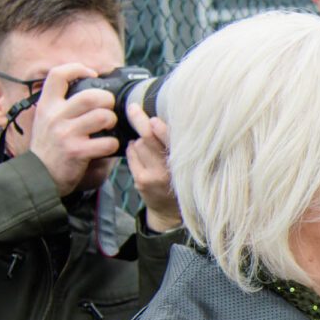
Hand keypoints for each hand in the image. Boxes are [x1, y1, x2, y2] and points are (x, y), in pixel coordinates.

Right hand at [26, 62, 119, 194]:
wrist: (37, 176)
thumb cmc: (49, 147)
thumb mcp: (46, 120)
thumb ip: (62, 106)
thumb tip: (90, 89)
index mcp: (47, 106)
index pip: (58, 75)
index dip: (77, 68)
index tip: (92, 73)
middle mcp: (55, 117)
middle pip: (91, 96)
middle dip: (107, 100)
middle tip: (107, 109)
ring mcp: (65, 134)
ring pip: (103, 117)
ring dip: (112, 121)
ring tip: (108, 127)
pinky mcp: (76, 151)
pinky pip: (107, 142)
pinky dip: (113, 144)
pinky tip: (107, 146)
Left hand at [125, 108, 181, 231]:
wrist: (171, 211)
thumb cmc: (180, 180)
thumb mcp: (188, 165)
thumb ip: (176, 145)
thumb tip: (159, 119)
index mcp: (185, 164)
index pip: (171, 142)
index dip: (161, 130)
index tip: (153, 120)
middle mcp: (169, 170)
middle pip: (149, 138)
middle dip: (140, 120)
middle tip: (132, 107)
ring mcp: (153, 176)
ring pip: (139, 144)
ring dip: (141, 141)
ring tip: (150, 147)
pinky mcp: (141, 180)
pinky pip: (132, 155)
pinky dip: (133, 149)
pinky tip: (140, 153)